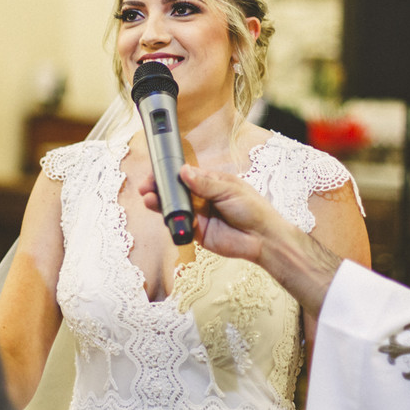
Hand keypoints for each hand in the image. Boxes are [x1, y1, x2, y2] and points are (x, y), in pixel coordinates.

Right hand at [139, 164, 283, 262]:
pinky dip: (173, 222)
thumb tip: (184, 172)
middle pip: (176, 191)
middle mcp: (202, 197)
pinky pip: (180, 225)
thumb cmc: (253, 209)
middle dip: (160, 188)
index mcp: (211, 182)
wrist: (262, 238)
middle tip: (146, 187)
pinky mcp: (197, 232)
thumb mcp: (229, 190)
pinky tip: (171, 217)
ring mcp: (198, 214)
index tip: (157, 172)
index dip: (170, 174)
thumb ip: (205, 184)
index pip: (186, 175)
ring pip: (175, 208)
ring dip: (161, 204)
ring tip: (149, 199)